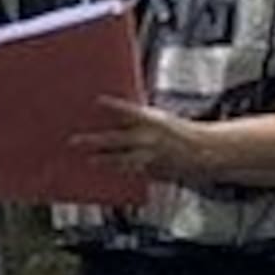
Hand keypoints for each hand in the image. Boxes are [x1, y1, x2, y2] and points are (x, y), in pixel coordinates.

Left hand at [72, 97, 204, 183]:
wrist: (200, 152)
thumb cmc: (176, 131)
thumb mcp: (158, 118)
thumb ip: (136, 118)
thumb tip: (111, 115)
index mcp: (152, 121)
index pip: (128, 110)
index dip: (112, 105)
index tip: (97, 100)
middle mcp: (148, 139)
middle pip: (115, 140)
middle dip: (93, 141)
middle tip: (73, 141)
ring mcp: (148, 158)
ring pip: (120, 162)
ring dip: (103, 161)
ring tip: (90, 160)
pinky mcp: (150, 173)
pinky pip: (130, 172)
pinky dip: (118, 170)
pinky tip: (106, 169)